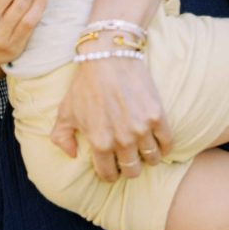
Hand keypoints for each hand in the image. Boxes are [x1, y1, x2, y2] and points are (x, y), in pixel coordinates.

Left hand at [49, 59, 171, 182]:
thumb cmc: (85, 82)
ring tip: (144, 148)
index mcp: (99, 142)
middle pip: (133, 170)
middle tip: (129, 156)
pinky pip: (167, 143)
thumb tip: (72, 154)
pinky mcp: (157, 116)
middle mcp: (122, 140)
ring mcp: (141, 129)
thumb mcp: (66, 110)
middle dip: (130, 166)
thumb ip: (61, 136)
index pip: (108, 174)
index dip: (110, 172)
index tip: (112, 165)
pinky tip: (158, 140)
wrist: (108, 55)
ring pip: (152, 159)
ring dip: (148, 157)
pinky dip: (164, 146)